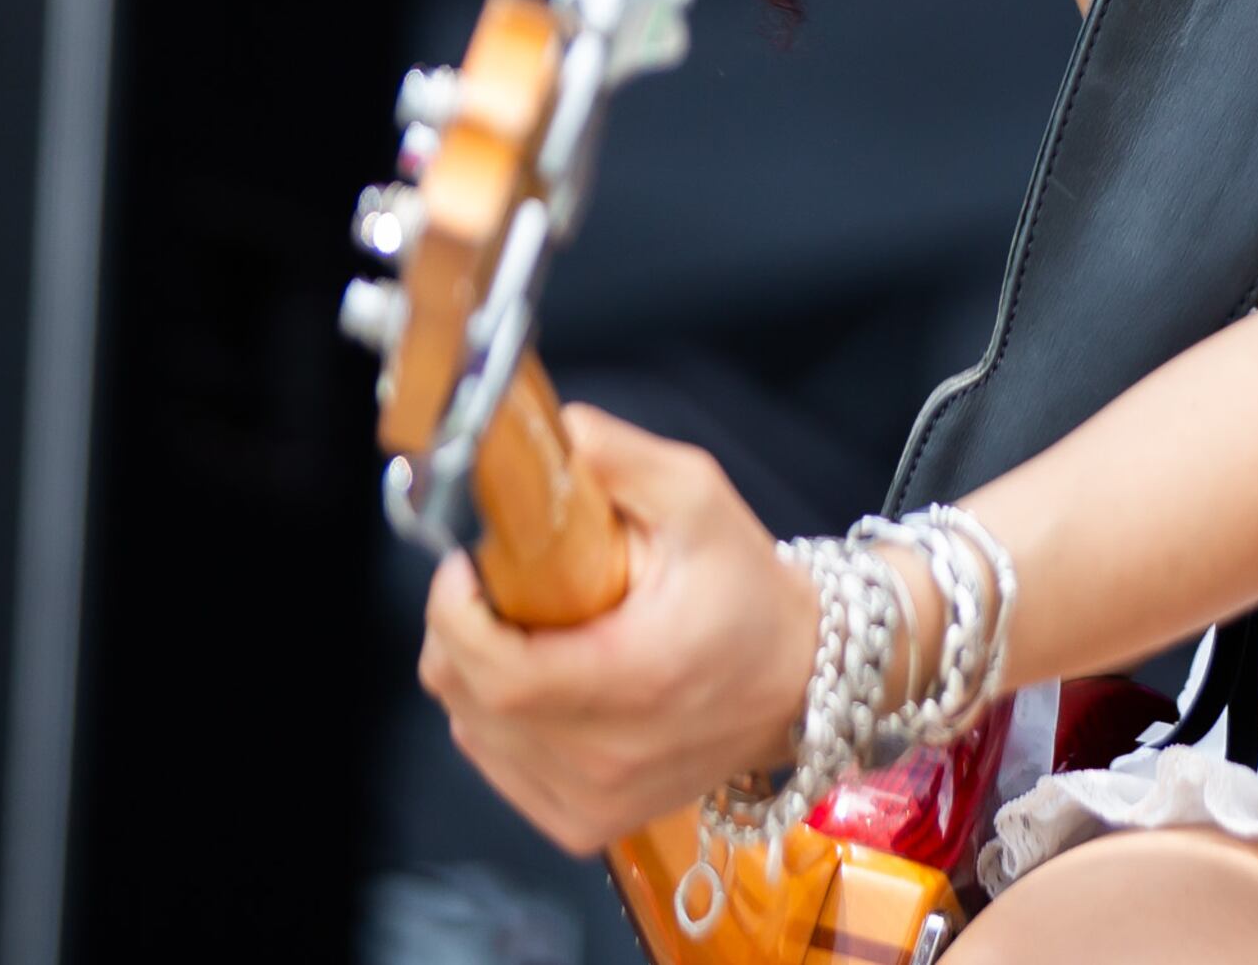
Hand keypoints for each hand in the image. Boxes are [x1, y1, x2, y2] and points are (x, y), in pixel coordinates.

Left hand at [416, 404, 817, 855]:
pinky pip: (495, 765)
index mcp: (635, 681)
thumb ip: (623, 458)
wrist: (801, 679)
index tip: (467, 564)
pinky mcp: (583, 824)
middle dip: (458, 630)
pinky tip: (536, 680)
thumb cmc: (747, 589)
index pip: (498, 670)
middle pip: (469, 698)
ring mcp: (591, 802)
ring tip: (527, 629)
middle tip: (494, 584)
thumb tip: (555, 433)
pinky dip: (494, 720)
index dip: (456, 614)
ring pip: (472, 732)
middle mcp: (607, 759)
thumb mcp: (699, 499)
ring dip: (475, 673)